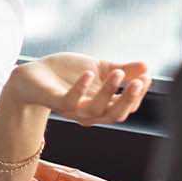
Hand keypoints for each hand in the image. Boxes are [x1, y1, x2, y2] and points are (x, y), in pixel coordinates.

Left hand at [3, 53, 150, 124]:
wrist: (34, 74)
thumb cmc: (67, 73)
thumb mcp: (98, 68)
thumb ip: (122, 69)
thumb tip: (147, 65)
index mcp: (102, 106)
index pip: (126, 107)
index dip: (138, 94)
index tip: (147, 76)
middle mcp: (89, 112)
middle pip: (115, 114)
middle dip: (129, 99)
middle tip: (140, 81)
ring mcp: (72, 109)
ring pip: (96, 110)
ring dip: (108, 92)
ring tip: (118, 72)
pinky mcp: (56, 101)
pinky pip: (70, 102)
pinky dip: (80, 88)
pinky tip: (89, 73)